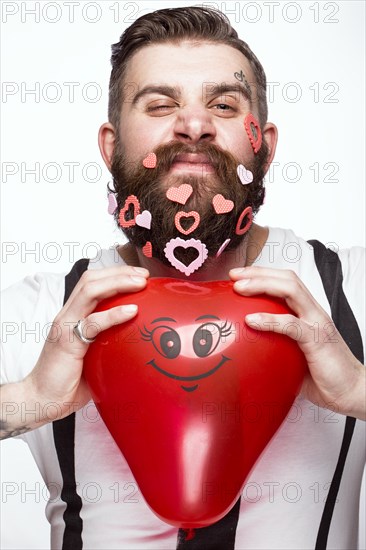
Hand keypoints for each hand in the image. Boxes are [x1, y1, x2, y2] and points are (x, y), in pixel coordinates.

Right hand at [1, 265, 148, 438]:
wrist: (42, 399)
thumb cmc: (67, 380)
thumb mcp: (93, 354)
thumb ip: (108, 341)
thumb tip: (138, 339)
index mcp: (72, 315)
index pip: (92, 282)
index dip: (115, 274)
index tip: (139, 275)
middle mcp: (67, 315)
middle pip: (92, 280)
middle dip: (120, 272)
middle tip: (143, 275)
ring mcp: (65, 326)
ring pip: (90, 291)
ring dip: (118, 283)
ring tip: (139, 284)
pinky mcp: (67, 342)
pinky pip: (93, 323)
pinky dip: (114, 314)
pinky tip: (132, 311)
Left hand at [229, 266, 365, 419]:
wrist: (351, 391)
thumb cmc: (323, 374)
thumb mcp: (292, 354)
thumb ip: (274, 344)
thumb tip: (245, 346)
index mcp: (308, 312)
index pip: (286, 281)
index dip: (262, 273)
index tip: (237, 276)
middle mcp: (313, 312)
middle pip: (286, 279)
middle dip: (258, 272)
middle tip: (234, 275)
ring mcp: (317, 322)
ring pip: (290, 290)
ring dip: (262, 284)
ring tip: (239, 288)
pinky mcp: (317, 339)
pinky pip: (291, 324)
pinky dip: (269, 319)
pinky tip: (251, 320)